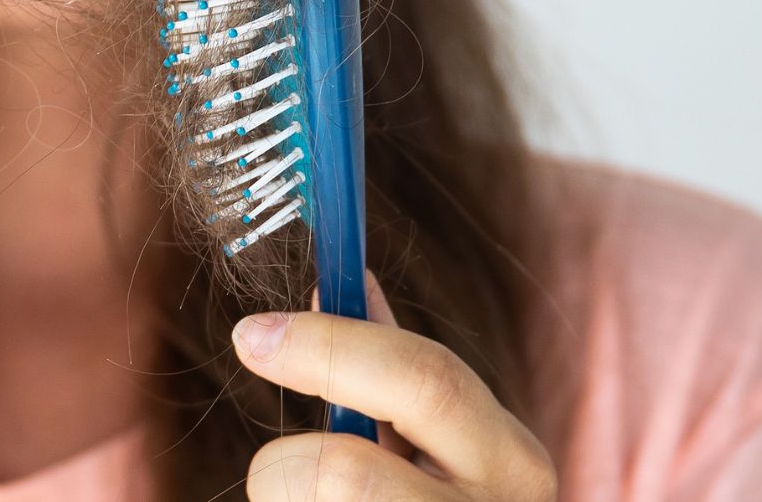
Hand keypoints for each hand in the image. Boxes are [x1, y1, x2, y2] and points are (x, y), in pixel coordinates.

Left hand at [234, 269, 556, 499]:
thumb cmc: (441, 501)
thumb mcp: (442, 438)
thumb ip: (393, 368)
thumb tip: (343, 282)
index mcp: (509, 461)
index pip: (426, 380)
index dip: (328, 345)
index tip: (252, 333)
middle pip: (344, 476)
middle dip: (288, 463)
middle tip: (268, 466)